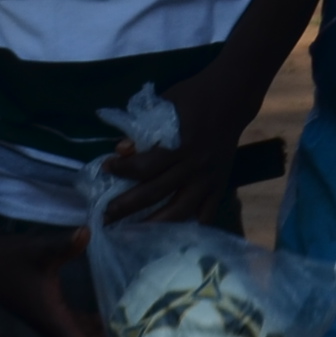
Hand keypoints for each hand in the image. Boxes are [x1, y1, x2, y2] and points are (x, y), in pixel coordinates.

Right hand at [0, 217, 120, 336]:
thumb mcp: (39, 250)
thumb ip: (64, 245)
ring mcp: (54, 321)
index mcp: (53, 320)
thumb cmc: (10, 258)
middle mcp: (55, 326)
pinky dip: (100, 333)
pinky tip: (120, 330)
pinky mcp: (54, 312)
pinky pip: (83, 330)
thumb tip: (86, 232)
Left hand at [96, 64, 251, 224]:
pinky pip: (206, 214)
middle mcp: (194, 166)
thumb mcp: (165, 103)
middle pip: (155, 193)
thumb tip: (121, 150)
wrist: (231, 97)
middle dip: (125, 206)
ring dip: (152, 225)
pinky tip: (171, 239)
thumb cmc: (192, 98)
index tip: (105, 169)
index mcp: (180, 145)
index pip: (145, 165)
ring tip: (130, 236)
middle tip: (103, 216)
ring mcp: (208, 179)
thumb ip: (143, 128)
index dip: (122, 169)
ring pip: (178, 211)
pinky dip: (190, 228)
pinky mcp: (220, 186)